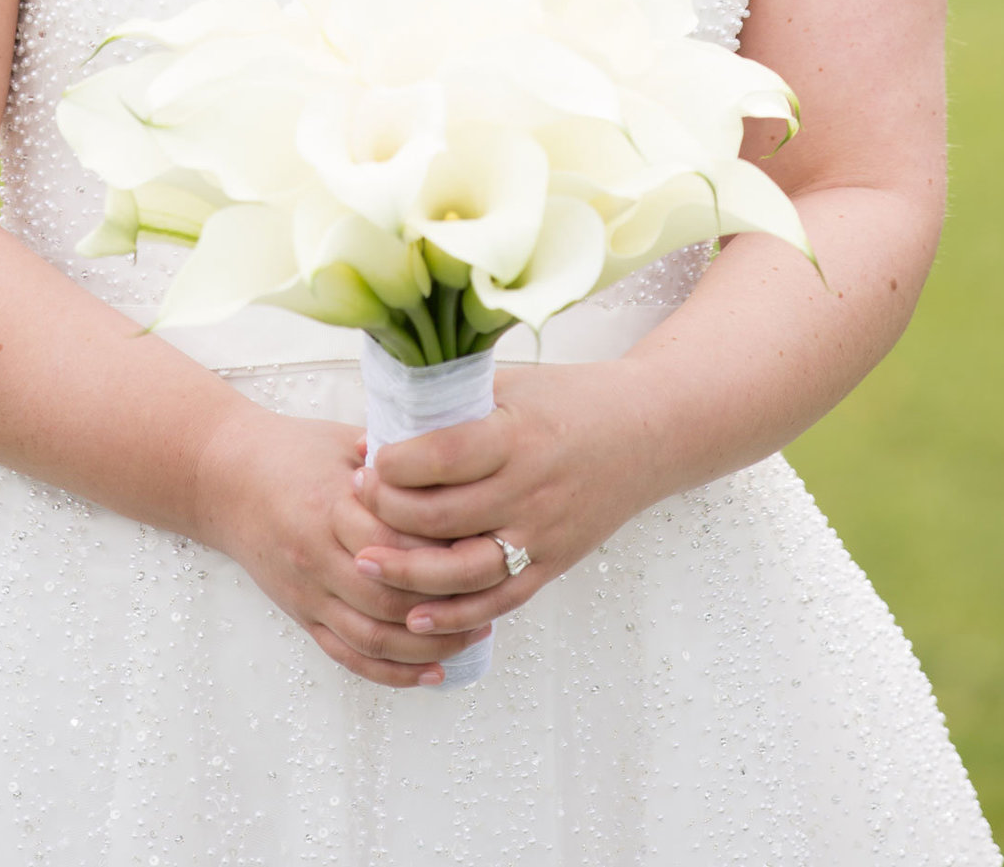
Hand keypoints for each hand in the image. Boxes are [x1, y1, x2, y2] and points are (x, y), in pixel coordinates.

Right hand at [194, 399, 493, 687]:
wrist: (221, 478)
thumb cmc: (288, 451)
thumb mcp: (341, 440)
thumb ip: (393, 458)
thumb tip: (453, 459)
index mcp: (329, 508)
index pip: (395, 542)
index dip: (442, 551)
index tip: (483, 545)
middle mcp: (316, 557)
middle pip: (389, 598)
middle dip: (445, 606)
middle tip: (492, 595)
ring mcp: (307, 592)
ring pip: (373, 637)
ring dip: (428, 645)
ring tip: (474, 634)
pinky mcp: (301, 614)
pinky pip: (347, 655)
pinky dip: (391, 672)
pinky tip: (430, 671)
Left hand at [347, 360, 656, 641]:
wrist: (648, 432)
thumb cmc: (571, 399)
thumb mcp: (510, 385)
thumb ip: (448, 407)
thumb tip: (372, 431)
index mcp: (518, 436)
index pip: (442, 458)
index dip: (394, 464)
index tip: (367, 459)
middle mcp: (531, 490)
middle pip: (444, 518)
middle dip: (388, 514)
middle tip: (355, 501)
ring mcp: (544, 533)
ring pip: (465, 571)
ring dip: (408, 574)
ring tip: (363, 564)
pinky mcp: (554, 563)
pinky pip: (499, 600)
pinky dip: (455, 615)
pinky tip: (415, 617)